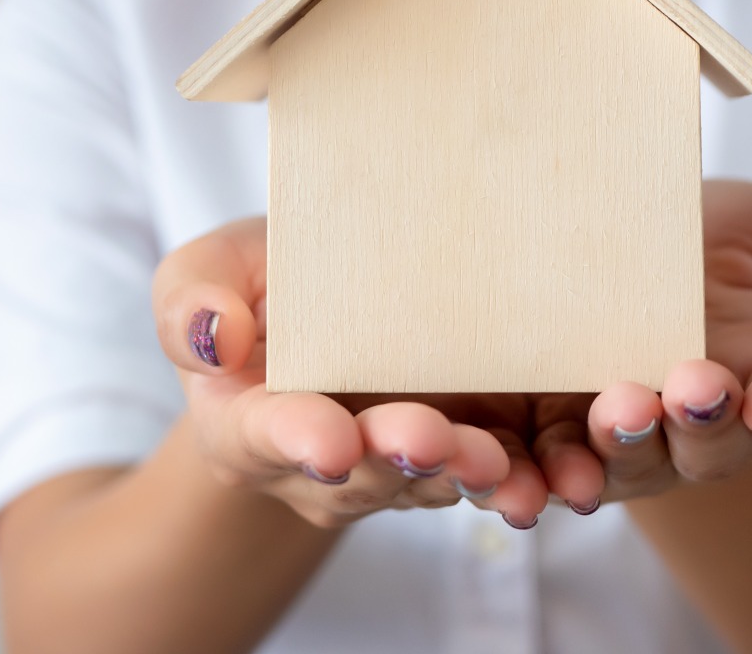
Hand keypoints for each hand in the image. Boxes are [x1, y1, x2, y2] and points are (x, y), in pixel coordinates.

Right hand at [152, 218, 548, 527]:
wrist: (334, 293)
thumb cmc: (261, 279)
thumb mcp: (209, 269)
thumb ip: (190, 301)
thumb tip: (215, 337)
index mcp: (247, 421)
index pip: (263, 436)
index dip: (295, 440)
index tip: (327, 442)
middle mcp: (322, 464)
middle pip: (358, 472)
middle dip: (395, 457)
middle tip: (426, 439)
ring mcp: (397, 464)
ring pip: (432, 482)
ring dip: (467, 476)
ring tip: (499, 464)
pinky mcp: (465, 446)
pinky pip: (497, 475)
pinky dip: (530, 478)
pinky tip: (560, 477)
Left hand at [521, 181, 751, 510]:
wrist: (605, 225)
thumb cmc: (711, 229)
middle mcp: (708, 422)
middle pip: (713, 447)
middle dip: (703, 425)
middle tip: (690, 389)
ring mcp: (632, 434)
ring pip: (634, 464)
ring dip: (626, 450)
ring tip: (617, 415)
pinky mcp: (559, 432)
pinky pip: (556, 470)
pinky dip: (550, 479)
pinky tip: (542, 476)